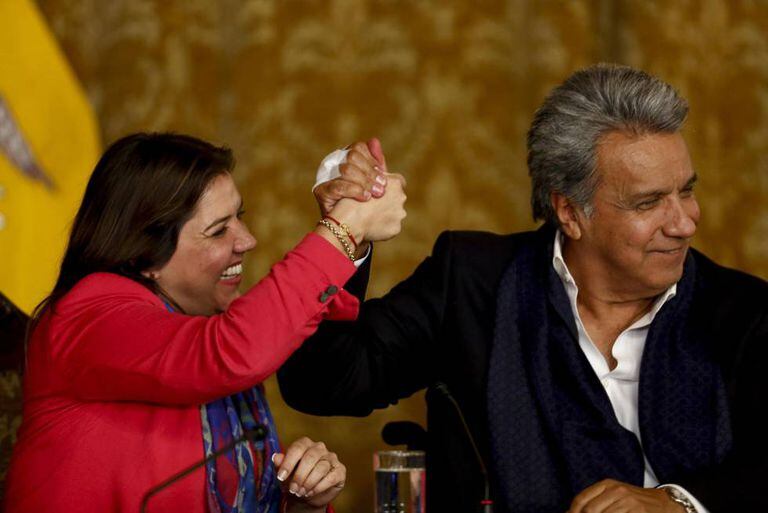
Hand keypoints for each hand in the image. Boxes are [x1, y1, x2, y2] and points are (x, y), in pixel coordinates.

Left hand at [272, 437, 345, 511]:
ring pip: (321, 467)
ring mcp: (331, 458)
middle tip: (293, 489)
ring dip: (309, 483)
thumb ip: (280, 465)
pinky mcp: (340, 470)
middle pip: (310, 457)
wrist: (306, 496)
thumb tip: (276, 457)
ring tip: (301, 492)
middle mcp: (319, 448)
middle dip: (300, 475)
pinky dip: (320, 487)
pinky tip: (311, 492)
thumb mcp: (284, 475)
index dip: (288, 462)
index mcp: (305, 444)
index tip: (281, 476)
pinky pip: (331, 477)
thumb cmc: (294, 481)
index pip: (297, 448)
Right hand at [314, 138, 387, 215]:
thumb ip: (376, 164)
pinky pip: (338, 186)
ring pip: (346, 169)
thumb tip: (374, 140)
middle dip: (370, 173)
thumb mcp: (373, 184)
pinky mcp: (320, 191)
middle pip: (353, 156)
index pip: (358, 148)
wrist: (348, 230)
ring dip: (364, 182)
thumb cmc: (363, 207)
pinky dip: (354, 191)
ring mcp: (325, 178)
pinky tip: (365, 199)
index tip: (383, 175)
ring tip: (375, 195)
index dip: (372, 161)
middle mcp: (333, 165)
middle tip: (382, 189)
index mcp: (347, 160)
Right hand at [331, 172, 406, 242]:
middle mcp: (401, 197)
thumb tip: (380, 174)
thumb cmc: (352, 197)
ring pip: (395, 213)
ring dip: (386, 214)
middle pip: (397, 198)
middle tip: (372, 205)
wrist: (349, 220)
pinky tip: (371, 226)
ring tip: (370, 216)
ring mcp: (400, 214)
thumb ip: (376, 177)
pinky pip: (391, 226)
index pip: (399, 182)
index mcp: (395, 182)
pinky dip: (383, 227)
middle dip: (387, 201)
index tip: (380, 191)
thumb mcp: (364, 179)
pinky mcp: (396, 228)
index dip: (388, 186)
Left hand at [568, 479, 684, 512]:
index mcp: (607, 485)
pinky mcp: (638, 511)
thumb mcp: (615, 496)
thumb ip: (596, 502)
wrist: (667, 504)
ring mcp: (628, 501)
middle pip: (589, 510)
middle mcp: (616, 490)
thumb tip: (571, 512)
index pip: (581, 500)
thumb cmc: (637, 502)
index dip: (572, 512)